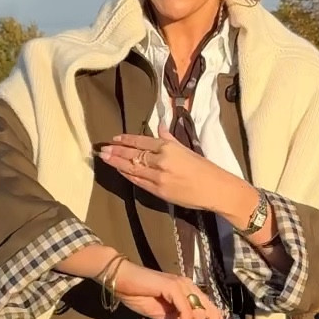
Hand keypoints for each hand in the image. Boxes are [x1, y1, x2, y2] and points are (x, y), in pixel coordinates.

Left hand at [97, 123, 229, 212]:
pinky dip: (127, 176)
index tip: (114, 138)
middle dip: (116, 151)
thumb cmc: (205, 168)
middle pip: (133, 155)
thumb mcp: (187, 149)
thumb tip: (160, 127)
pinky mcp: (159, 191)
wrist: (216, 189)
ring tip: (105, 158)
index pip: (142, 141)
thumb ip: (170, 138)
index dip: (126, 140)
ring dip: (117, 163)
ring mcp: (158, 177)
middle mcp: (161, 160)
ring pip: (132, 168)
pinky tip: (119, 171)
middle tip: (102, 149)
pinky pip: (138, 182)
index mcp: (169, 147)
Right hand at [112, 261, 227, 318]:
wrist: (120, 279)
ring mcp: (183, 285)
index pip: (212, 310)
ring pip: (201, 313)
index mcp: (189, 292)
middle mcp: (190, 287)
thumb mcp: (162, 314)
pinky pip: (186, 312)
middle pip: (213, 311)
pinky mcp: (174, 287)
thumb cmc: (137, 294)